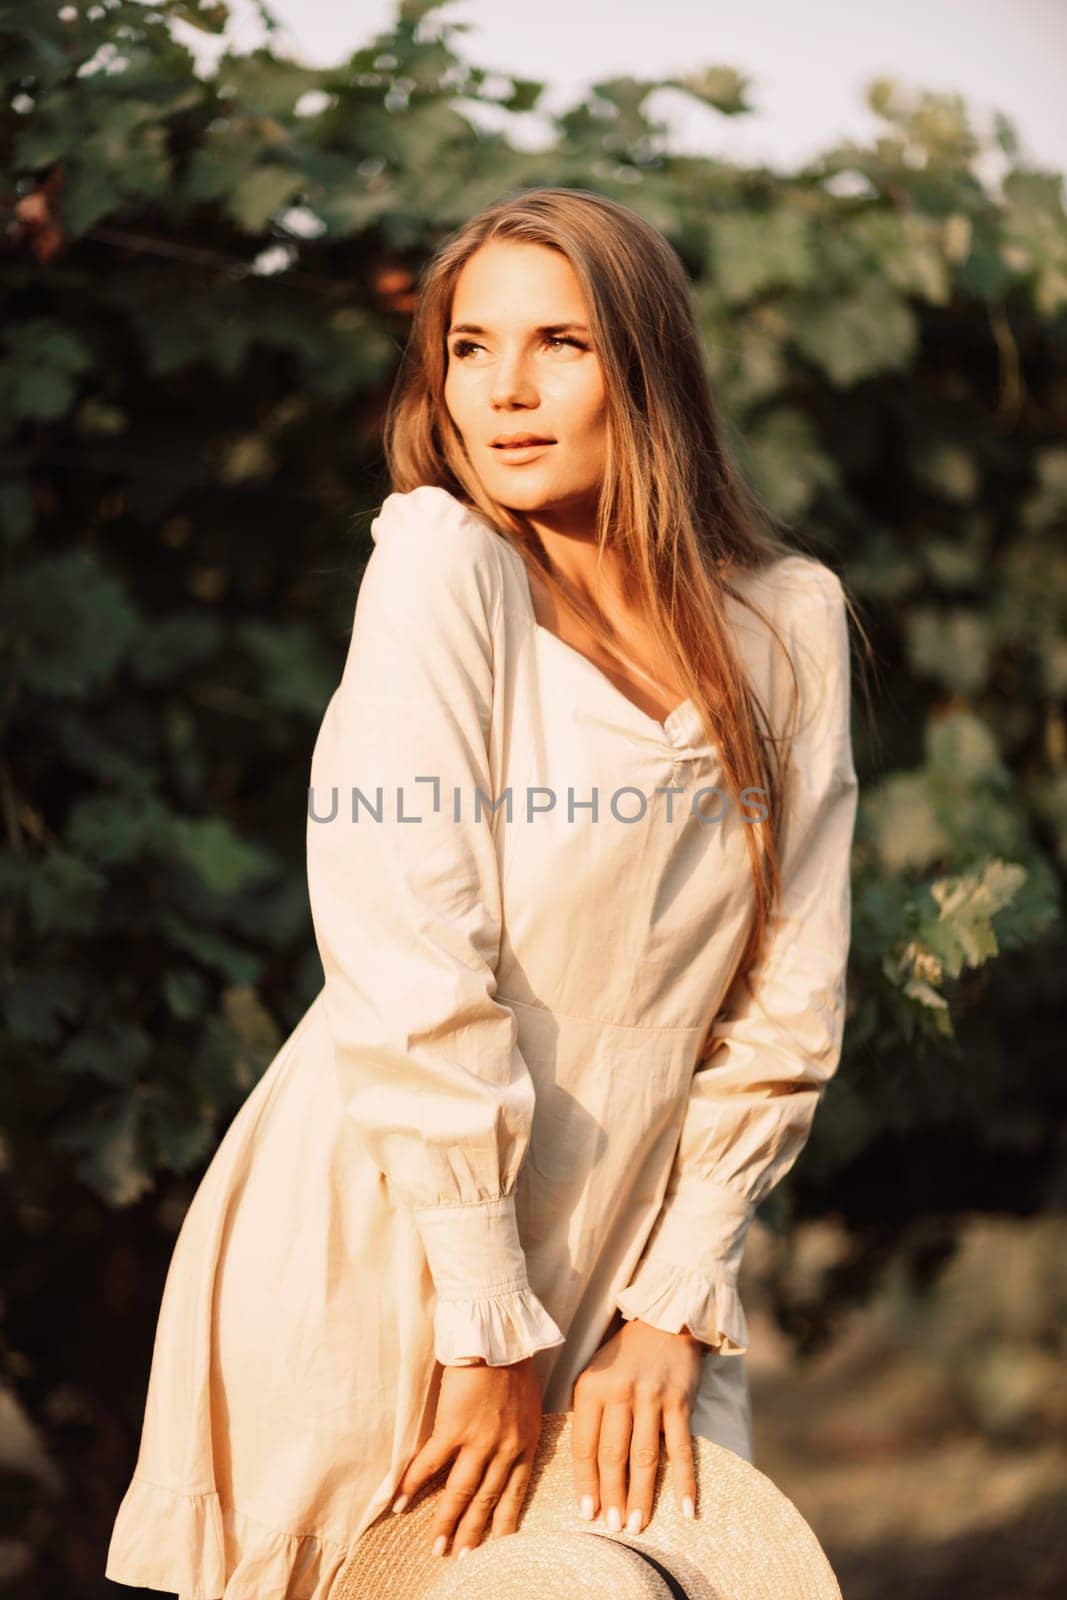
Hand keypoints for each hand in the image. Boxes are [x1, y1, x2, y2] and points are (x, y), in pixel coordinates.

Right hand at [391, 1358, 542, 1558]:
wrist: (496, 1337)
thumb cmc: (513, 1362)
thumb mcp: (528, 1404)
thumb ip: (519, 1431)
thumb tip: (509, 1448)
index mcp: (525, 1443)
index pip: (515, 1493)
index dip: (503, 1522)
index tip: (496, 1543)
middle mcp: (504, 1450)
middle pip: (486, 1500)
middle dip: (473, 1532)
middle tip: (461, 1557)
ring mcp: (478, 1442)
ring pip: (460, 1492)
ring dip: (446, 1522)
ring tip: (437, 1546)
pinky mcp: (452, 1429)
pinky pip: (429, 1465)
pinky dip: (413, 1485)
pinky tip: (401, 1503)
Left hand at [571, 1318, 703, 1533]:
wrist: (664, 1320)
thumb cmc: (624, 1354)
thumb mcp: (595, 1373)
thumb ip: (589, 1413)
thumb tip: (584, 1468)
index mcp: (592, 1388)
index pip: (585, 1446)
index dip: (585, 1483)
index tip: (586, 1514)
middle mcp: (620, 1393)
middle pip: (613, 1456)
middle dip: (613, 1496)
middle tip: (614, 1527)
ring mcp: (652, 1398)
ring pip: (645, 1457)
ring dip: (642, 1495)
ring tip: (638, 1525)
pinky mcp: (680, 1402)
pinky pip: (681, 1449)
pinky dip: (685, 1481)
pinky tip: (686, 1509)